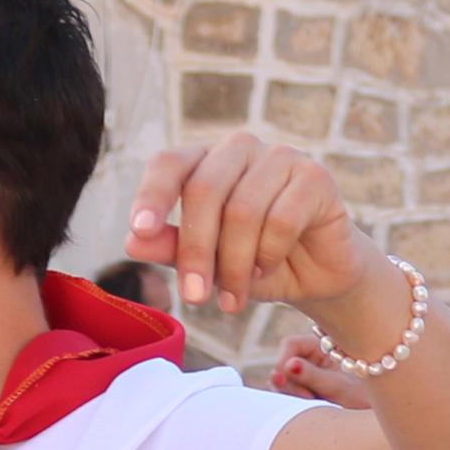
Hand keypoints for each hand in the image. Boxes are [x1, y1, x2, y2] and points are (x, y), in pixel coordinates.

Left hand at [125, 135, 370, 317]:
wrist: (317, 277)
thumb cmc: (256, 263)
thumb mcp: (208, 263)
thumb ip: (172, 248)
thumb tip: (131, 243)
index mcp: (206, 160)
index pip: (170, 163)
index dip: (152, 194)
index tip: (138, 230)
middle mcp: (240, 150)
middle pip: (204, 189)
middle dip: (196, 250)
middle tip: (195, 297)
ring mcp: (280, 157)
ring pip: (243, 209)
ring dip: (236, 264)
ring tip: (234, 299)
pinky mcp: (315, 177)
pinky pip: (282, 218)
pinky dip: (269, 254)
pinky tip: (266, 271)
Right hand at [269, 332, 378, 411]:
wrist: (388, 414)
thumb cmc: (370, 398)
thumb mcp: (342, 388)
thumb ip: (313, 377)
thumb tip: (287, 365)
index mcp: (324, 345)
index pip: (291, 345)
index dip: (283, 360)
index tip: (284, 377)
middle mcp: (315, 358)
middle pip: (285, 364)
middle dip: (288, 381)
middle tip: (304, 396)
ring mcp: (312, 377)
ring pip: (287, 382)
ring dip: (292, 393)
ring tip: (312, 402)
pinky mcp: (310, 394)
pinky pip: (293, 396)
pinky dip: (297, 402)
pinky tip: (313, 407)